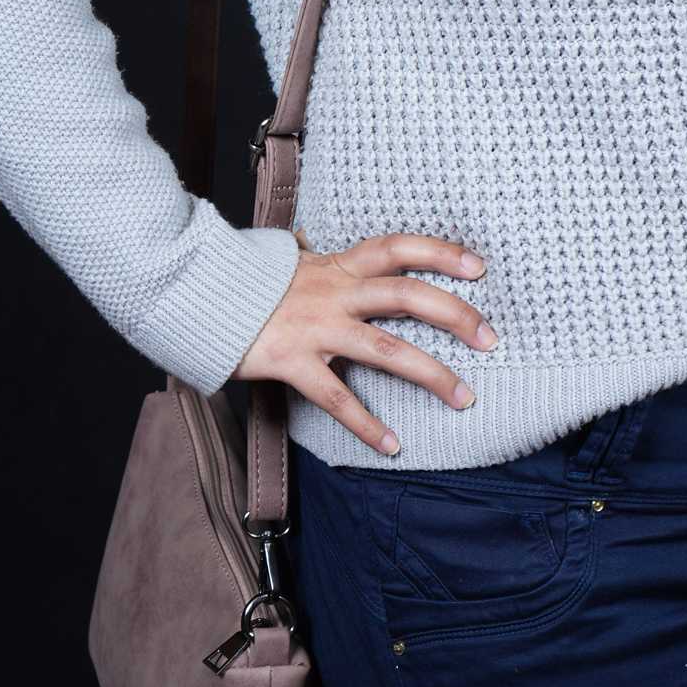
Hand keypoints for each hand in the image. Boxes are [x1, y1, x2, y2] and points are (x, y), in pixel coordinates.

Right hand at [233, 232, 495, 456]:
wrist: (194, 294)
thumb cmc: (244, 282)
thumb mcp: (287, 261)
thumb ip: (311, 257)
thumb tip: (314, 242)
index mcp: (338, 265)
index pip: (398, 247)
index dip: (441, 253)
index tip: (478, 267)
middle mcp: (334, 292)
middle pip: (407, 296)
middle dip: (456, 315)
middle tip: (491, 338)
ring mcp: (316, 327)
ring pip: (386, 349)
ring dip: (431, 374)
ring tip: (464, 397)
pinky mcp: (293, 362)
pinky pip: (337, 397)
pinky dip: (367, 424)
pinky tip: (392, 444)